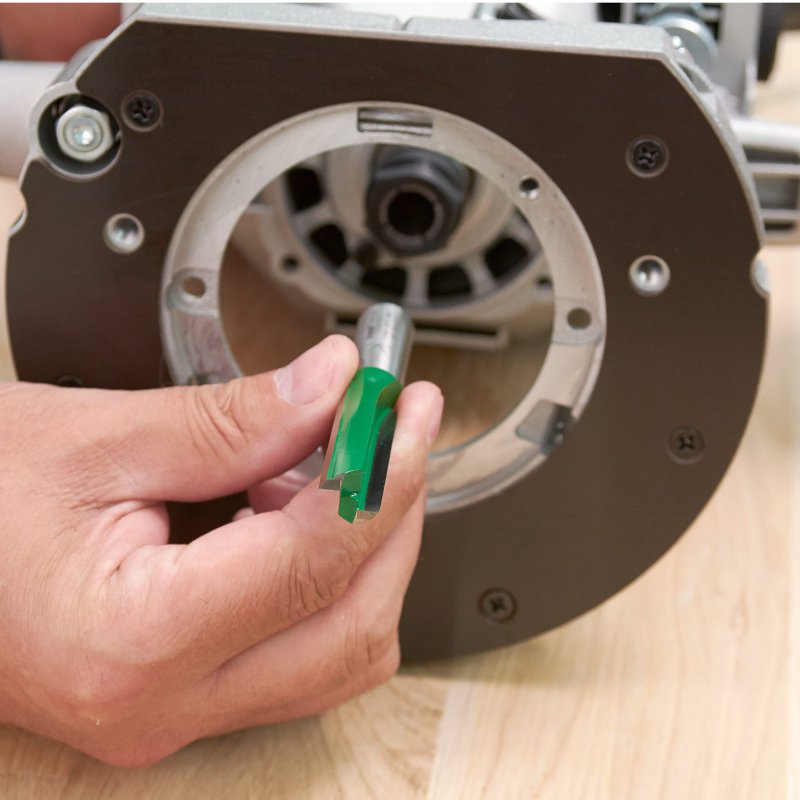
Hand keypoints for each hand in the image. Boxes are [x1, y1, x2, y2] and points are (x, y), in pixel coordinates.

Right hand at [0, 335, 442, 765]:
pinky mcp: (182, 700)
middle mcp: (163, 704)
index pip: (316, 559)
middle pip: (354, 622)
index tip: (407, 409)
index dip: (382, 471)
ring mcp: (175, 715)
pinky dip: (328, 580)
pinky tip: (298, 513)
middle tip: (396, 428)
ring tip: (330, 466)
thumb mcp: (99, 437)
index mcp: (135, 641)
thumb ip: (234, 420)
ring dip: (366, 551)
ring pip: (343, 651)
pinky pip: (303, 655)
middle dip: (393, 514)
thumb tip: (331, 387)